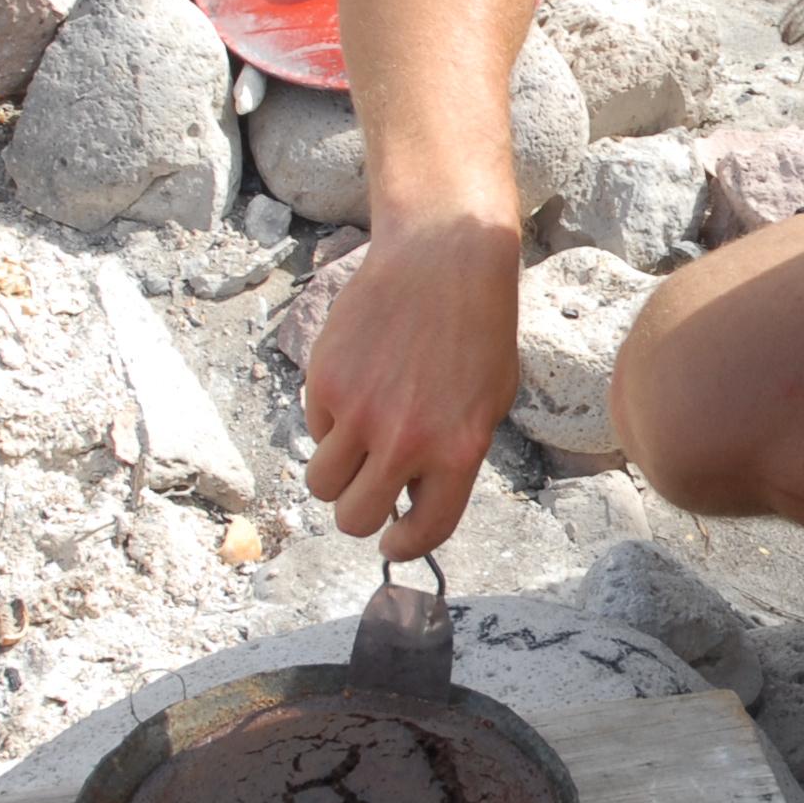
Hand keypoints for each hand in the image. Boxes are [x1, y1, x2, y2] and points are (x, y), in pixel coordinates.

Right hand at [299, 216, 524, 561]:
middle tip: (369, 489)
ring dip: (336, 475)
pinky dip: (329, 422)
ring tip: (357, 444)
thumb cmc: (476, 328)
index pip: (424, 531)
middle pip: (355, 519)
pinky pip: (314, 429)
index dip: (405, 544)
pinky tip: (357, 386)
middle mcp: (405, 440)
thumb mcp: (489, 402)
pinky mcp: (325, 381)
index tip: (395, 541)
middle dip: (361, 513)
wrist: (443, 258)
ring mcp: (359, 411)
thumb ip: (454, 457)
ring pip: (321, 485)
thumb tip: (413, 498)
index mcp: (457, 451)